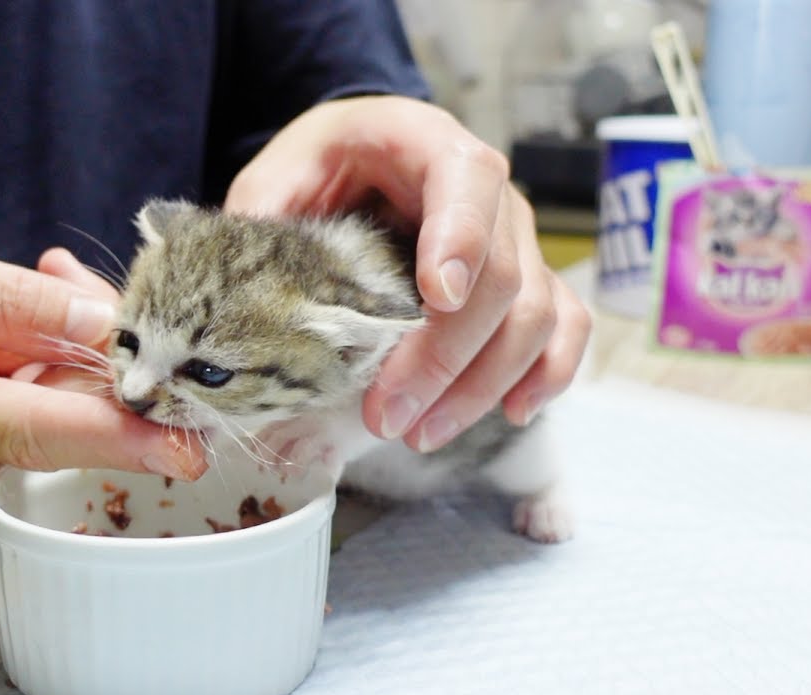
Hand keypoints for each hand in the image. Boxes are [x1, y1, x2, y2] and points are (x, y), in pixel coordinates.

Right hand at [0, 230, 204, 511]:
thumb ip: (8, 299)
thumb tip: (101, 321)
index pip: (46, 434)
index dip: (124, 437)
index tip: (188, 445)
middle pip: (73, 420)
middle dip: (107, 354)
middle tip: (81, 285)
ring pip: (68, 411)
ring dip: (79, 349)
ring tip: (50, 285)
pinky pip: (51, 411)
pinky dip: (59, 362)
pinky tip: (39, 315)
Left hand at [224, 96, 590, 450]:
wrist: (356, 159)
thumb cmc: (318, 167)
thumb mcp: (279, 176)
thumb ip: (267, 221)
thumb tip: (246, 304)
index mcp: (426, 143)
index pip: (466, 182)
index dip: (460, 241)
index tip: (437, 298)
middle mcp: (488, 191)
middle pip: (501, 275)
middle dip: (446, 356)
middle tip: (388, 414)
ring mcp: (515, 238)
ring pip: (534, 316)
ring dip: (481, 385)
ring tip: (419, 434)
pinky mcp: (527, 281)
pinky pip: (564, 326)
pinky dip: (548, 374)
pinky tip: (510, 412)